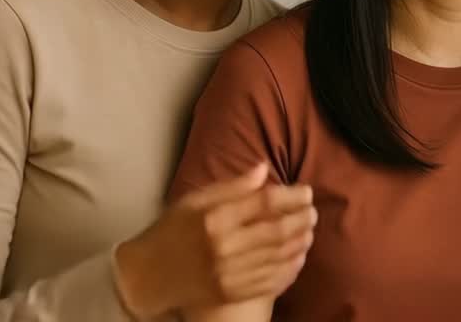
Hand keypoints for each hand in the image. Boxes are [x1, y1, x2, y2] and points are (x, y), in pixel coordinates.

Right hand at [114, 164, 315, 318]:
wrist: (147, 277)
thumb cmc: (171, 231)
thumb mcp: (194, 201)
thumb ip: (232, 186)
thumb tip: (264, 167)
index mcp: (214, 219)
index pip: (265, 204)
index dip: (292, 196)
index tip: (306, 191)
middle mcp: (224, 248)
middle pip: (277, 232)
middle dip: (302, 219)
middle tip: (313, 211)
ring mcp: (229, 274)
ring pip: (279, 257)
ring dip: (301, 242)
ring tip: (310, 231)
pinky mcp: (232, 294)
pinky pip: (272, 282)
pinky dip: (291, 268)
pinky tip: (299, 257)